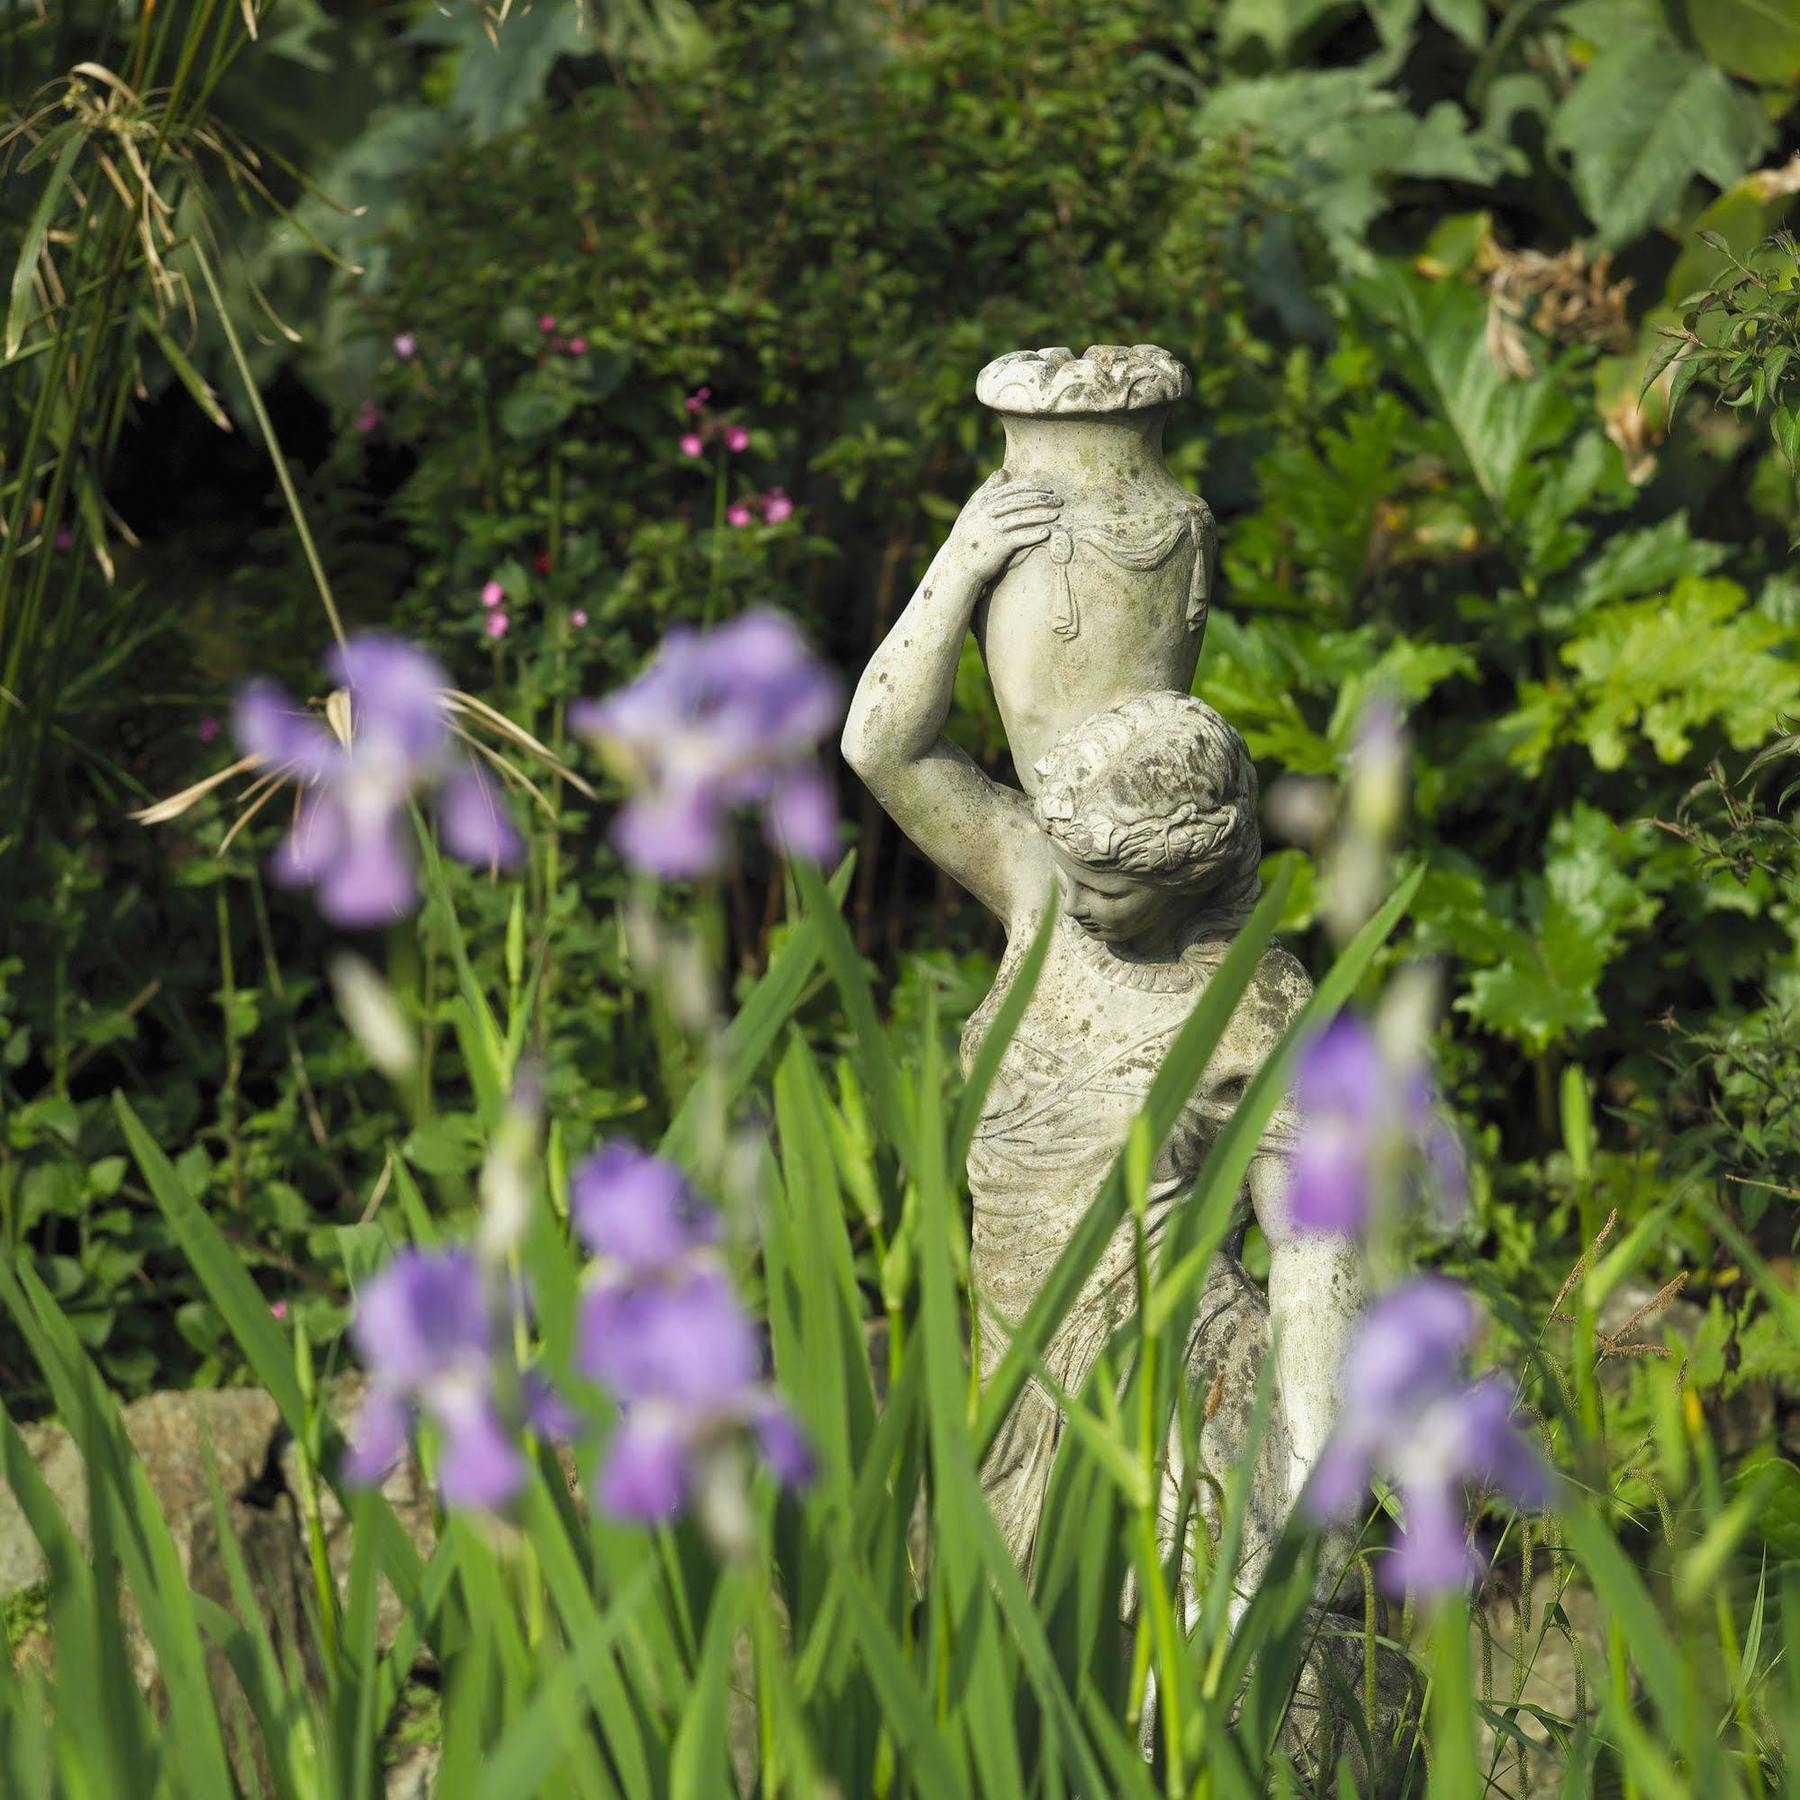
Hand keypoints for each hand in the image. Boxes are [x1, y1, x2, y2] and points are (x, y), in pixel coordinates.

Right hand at [942, 477, 1062, 584]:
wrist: (957, 566)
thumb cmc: (969, 537)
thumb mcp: (973, 510)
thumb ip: (988, 490)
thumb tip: (1003, 472)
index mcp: (981, 502)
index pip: (1011, 489)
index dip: (1032, 487)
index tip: (1048, 488)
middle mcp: (985, 513)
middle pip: (1018, 500)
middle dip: (1040, 499)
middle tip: (1058, 500)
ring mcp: (991, 528)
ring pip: (1021, 517)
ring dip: (1041, 515)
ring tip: (1056, 514)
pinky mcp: (997, 545)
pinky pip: (1019, 537)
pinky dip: (1034, 534)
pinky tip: (1047, 532)